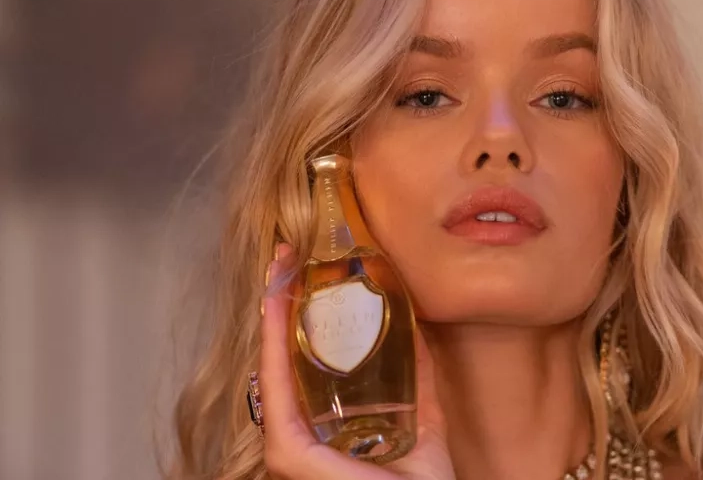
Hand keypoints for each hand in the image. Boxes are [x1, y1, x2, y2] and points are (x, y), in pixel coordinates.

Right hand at [259, 243, 455, 479]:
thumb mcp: (423, 421)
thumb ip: (417, 380)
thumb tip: (417, 329)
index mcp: (325, 425)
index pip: (305, 362)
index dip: (300, 313)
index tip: (303, 267)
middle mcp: (301, 432)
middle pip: (284, 357)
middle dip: (281, 303)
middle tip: (287, 254)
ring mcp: (290, 444)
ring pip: (275, 365)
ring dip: (273, 312)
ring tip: (279, 267)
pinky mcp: (290, 453)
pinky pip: (278, 388)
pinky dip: (275, 344)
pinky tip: (276, 304)